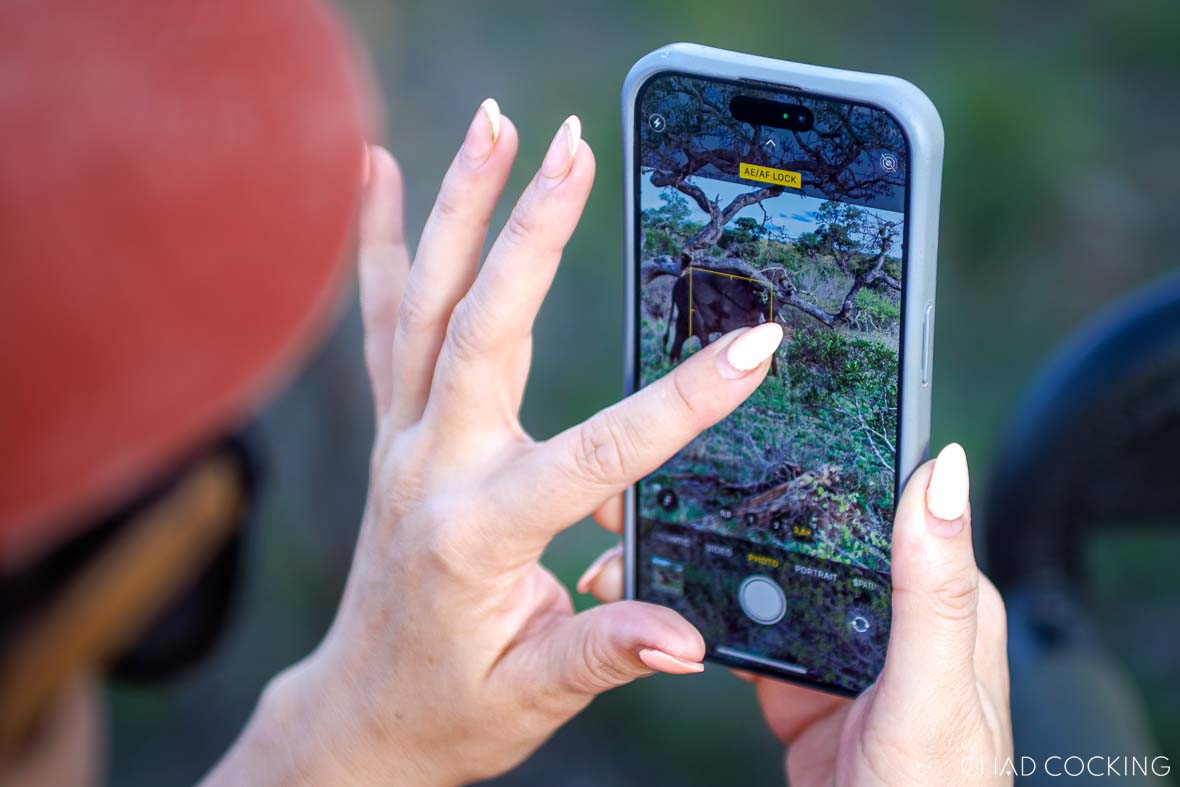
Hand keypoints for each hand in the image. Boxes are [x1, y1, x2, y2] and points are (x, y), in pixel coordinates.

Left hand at [204, 100, 784, 785]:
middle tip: (573, 147)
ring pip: (427, 302)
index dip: (685, 400)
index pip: (601, 451)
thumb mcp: (533, 693)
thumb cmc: (447, 708)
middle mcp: (433, 467)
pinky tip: (380, 169)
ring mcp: (404, 438)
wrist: (360, 712)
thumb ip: (608, 652)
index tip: (753, 346)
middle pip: (487, 328)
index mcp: (481, 531)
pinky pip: (385, 319)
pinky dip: (381, 241)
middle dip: (534, 230)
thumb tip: (688, 636)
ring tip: (496, 124)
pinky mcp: (395, 428)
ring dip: (459, 206)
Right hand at [582, 444, 1012, 785]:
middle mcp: (889, 616)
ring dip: (715, 563)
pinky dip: (704, 623)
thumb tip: (942, 470)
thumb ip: (934, 590)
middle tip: (683, 475)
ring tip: (655, 536)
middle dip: (748, 509)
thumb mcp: (932, 691)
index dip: (832, 461)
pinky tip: (668, 603)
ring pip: (770, 583)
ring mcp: (839, 653)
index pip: (886, 501)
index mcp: (942, 598)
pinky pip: (746, 636)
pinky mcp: (797, 688)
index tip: (770, 419)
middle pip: (813, 537)